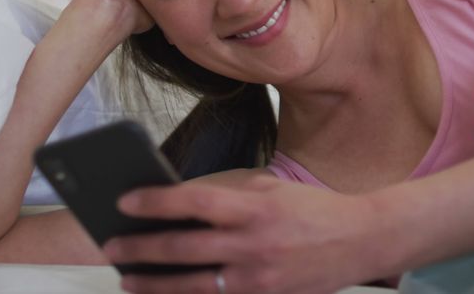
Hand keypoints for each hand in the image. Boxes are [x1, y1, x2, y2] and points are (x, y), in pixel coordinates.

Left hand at [103, 176, 393, 293]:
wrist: (362, 239)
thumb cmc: (312, 209)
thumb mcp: (271, 189)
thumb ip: (230, 196)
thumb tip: (182, 205)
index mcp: (254, 207)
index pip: (192, 201)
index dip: (154, 202)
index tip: (123, 201)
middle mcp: (253, 243)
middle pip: (183, 247)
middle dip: (140, 248)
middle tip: (110, 246)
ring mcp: (258, 276)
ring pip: (192, 284)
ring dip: (154, 282)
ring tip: (127, 278)